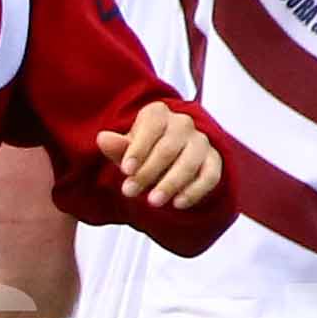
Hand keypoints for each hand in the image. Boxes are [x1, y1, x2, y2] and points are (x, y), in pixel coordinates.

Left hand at [106, 102, 220, 212]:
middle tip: (130, 192)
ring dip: (171, 183)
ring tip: (153, 202)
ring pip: (190, 161)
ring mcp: (201, 141)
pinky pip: (210, 175)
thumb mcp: (126, 150)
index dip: (138, 149)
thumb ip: (117, 147)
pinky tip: (178, 204)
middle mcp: (182, 123)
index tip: (126, 170)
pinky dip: (195, 191)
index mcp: (158, 113)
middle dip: (148, 172)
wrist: (168, 159)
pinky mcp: (214, 160)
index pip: (151, 127)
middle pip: (168, 147)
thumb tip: (103, 138)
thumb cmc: (142, 151)